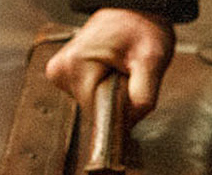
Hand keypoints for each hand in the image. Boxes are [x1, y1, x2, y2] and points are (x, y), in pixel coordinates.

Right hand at [45, 8, 174, 123]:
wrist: (132, 10)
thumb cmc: (141, 27)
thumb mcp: (152, 60)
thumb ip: (142, 98)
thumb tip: (127, 125)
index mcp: (75, 68)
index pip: (100, 114)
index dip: (122, 108)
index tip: (132, 85)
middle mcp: (60, 72)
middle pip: (95, 111)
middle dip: (116, 101)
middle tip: (127, 72)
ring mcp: (59, 75)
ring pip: (92, 106)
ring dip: (110, 96)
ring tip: (119, 68)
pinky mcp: (63, 77)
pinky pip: (88, 97)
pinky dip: (103, 89)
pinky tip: (109, 70)